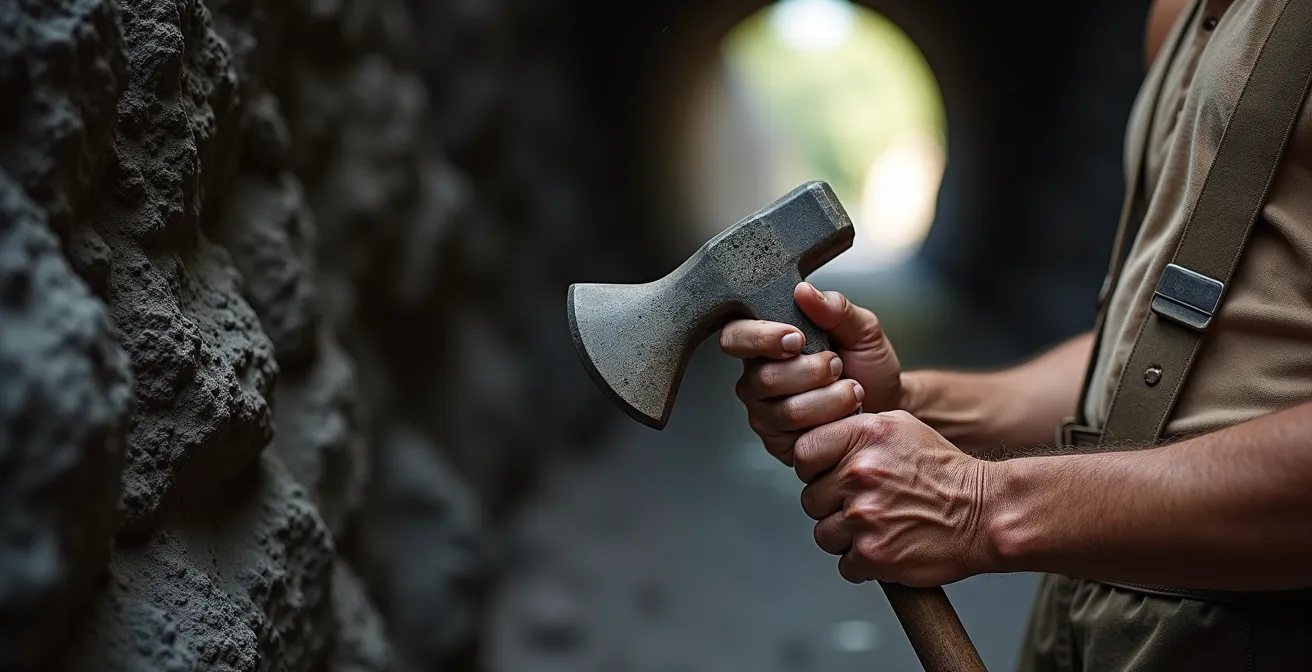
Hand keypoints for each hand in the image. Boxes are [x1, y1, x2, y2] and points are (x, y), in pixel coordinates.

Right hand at [718, 282, 902, 464]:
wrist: (888, 403)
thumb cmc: (867, 364)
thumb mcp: (861, 328)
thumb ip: (835, 308)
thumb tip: (803, 290)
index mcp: (766, 342)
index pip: (735, 336)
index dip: (761, 338)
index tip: (796, 339)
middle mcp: (758, 377)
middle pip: (763, 377)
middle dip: (811, 371)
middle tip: (837, 364)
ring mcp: (766, 412)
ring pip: (785, 409)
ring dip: (829, 398)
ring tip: (850, 388)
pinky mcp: (779, 441)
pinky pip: (797, 435)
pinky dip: (830, 421)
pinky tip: (844, 413)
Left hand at [793, 411, 996, 586]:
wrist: (985, 512)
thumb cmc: (946, 474)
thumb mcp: (901, 428)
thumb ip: (856, 429)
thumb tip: (822, 436)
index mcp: (863, 436)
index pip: (804, 454)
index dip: (813, 470)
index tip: (828, 477)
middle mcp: (859, 473)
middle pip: (811, 499)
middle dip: (832, 506)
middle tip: (866, 506)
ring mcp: (863, 515)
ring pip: (824, 534)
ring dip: (846, 537)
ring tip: (879, 527)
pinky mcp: (872, 553)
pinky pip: (845, 564)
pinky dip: (863, 564)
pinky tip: (887, 547)